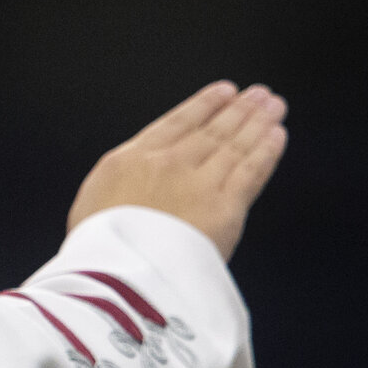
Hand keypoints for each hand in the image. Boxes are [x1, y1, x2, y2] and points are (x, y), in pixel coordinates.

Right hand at [67, 81, 287, 260]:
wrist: (117, 276)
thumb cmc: (97, 249)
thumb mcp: (91, 203)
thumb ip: (121, 180)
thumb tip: (138, 170)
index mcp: (131, 159)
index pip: (177, 122)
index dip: (204, 104)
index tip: (224, 91)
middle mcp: (169, 164)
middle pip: (213, 130)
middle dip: (240, 109)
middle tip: (259, 94)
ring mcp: (199, 184)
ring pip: (236, 146)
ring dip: (259, 123)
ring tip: (274, 106)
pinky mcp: (225, 208)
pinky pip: (251, 172)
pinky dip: (266, 152)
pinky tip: (277, 136)